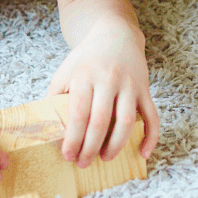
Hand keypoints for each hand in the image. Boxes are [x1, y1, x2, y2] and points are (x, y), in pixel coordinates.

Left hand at [47, 15, 158, 166]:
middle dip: (91, 148)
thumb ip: (54, 96)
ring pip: (126, 121)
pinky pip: (152, 116)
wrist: (117, 34)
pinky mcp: (144, 90)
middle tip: (83, 163)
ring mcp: (129, 85)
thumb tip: (45, 128)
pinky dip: (151, 137)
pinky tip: (143, 153)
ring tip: (105, 158)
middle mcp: (109, 79)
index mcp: (85, 76)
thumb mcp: (65, 71)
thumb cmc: (87, 58)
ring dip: (116, 145)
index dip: (73, 139)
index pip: (79, 114)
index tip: (67, 155)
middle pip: (101, 121)